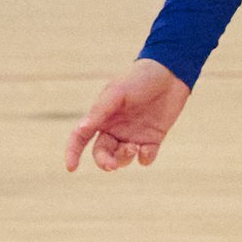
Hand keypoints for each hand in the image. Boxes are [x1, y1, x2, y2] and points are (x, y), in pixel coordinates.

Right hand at [64, 58, 192, 172]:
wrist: (170, 73)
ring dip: (124, 158)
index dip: (73, 152)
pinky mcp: (152, 139)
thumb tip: (82, 128)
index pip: (81, 137)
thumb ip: (100, 111)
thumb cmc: (139, 78)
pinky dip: (144, 158)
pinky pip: (145, 158)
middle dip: (104, 162)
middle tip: (111, 166)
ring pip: (122, 158)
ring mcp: (133, 135)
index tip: (71, 168)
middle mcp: (115, 129)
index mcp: (101, 116)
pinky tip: (146, 149)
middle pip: (102, 153)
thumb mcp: (117, 92)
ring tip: (134, 148)